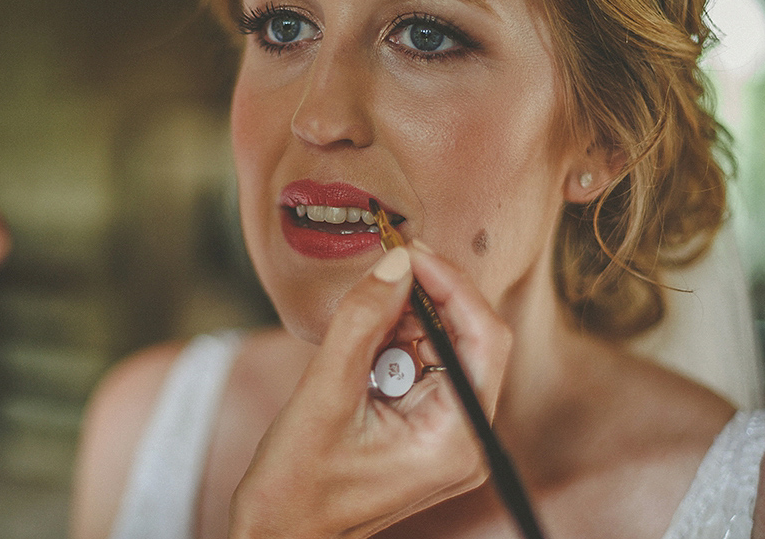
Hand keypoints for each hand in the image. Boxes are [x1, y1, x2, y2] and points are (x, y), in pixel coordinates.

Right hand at [229, 244, 512, 538]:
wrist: (279, 533)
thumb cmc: (295, 486)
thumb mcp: (324, 395)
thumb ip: (361, 323)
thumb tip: (395, 265)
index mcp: (457, 439)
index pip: (484, 340)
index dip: (452, 286)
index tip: (410, 252)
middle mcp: (465, 438)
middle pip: (470, 340)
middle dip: (428, 298)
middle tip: (387, 264)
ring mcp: (447, 435)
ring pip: (443, 347)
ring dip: (405, 319)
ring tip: (360, 319)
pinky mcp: (425, 428)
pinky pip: (421, 366)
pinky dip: (393, 342)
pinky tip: (361, 345)